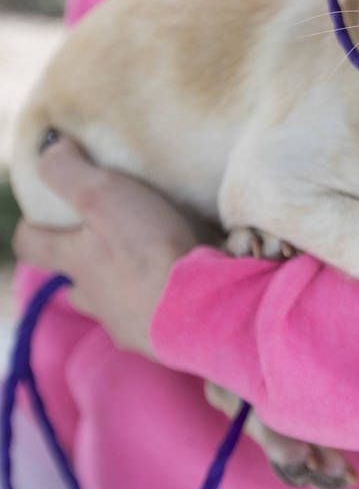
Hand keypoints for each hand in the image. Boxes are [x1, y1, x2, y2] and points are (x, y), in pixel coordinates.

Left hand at [12, 134, 197, 357]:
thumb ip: (69, 172)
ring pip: (109, 304)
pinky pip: (148, 320)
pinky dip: (157, 305)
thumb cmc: (148, 252)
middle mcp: (92, 295)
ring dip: (119, 288)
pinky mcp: (158, 339)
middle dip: (82, 262)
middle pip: (71, 281)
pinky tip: (178, 293)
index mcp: (75, 260)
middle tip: (108, 242)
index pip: (31, 245)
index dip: (33, 227)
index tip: (49, 212)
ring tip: (147, 269)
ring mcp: (125, 322)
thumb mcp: (104, 195)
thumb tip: (47, 149)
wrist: (198, 310)